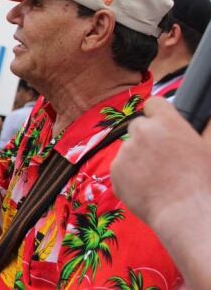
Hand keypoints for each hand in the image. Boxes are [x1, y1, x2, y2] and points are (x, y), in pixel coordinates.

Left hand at [112, 97, 210, 228]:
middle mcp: (142, 131)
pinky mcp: (114, 170)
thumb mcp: (204, 148)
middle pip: (138, 126)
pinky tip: (146, 188)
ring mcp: (126, 151)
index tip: (159, 124)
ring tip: (157, 178)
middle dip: (146, 138)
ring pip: (128, 149)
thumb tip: (197, 122)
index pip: (153, 103)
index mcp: (167, 122)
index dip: (157, 114)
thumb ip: (191, 131)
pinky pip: (120, 168)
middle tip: (161, 158)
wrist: (186, 212)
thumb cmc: (201, 182)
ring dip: (137, 158)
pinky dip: (129, 176)